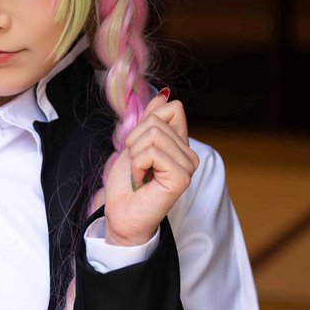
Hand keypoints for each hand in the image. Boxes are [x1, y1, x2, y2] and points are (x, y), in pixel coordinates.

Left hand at [103, 91, 198, 245]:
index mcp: (179, 144)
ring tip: (139, 174)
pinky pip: (153, 152)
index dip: (145, 123)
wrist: (121, 214)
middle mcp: (188, 154)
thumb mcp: (135, 144)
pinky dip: (138, 165)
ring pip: (153, 134)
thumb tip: (162, 96)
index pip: (173, 108)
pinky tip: (141, 182)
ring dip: (135, 155)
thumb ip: (149, 121)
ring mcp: (187, 166)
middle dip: (135, 141)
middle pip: (157, 120)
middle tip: (137, 167)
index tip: (138, 149)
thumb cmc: (126, 184)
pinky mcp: (182, 177)